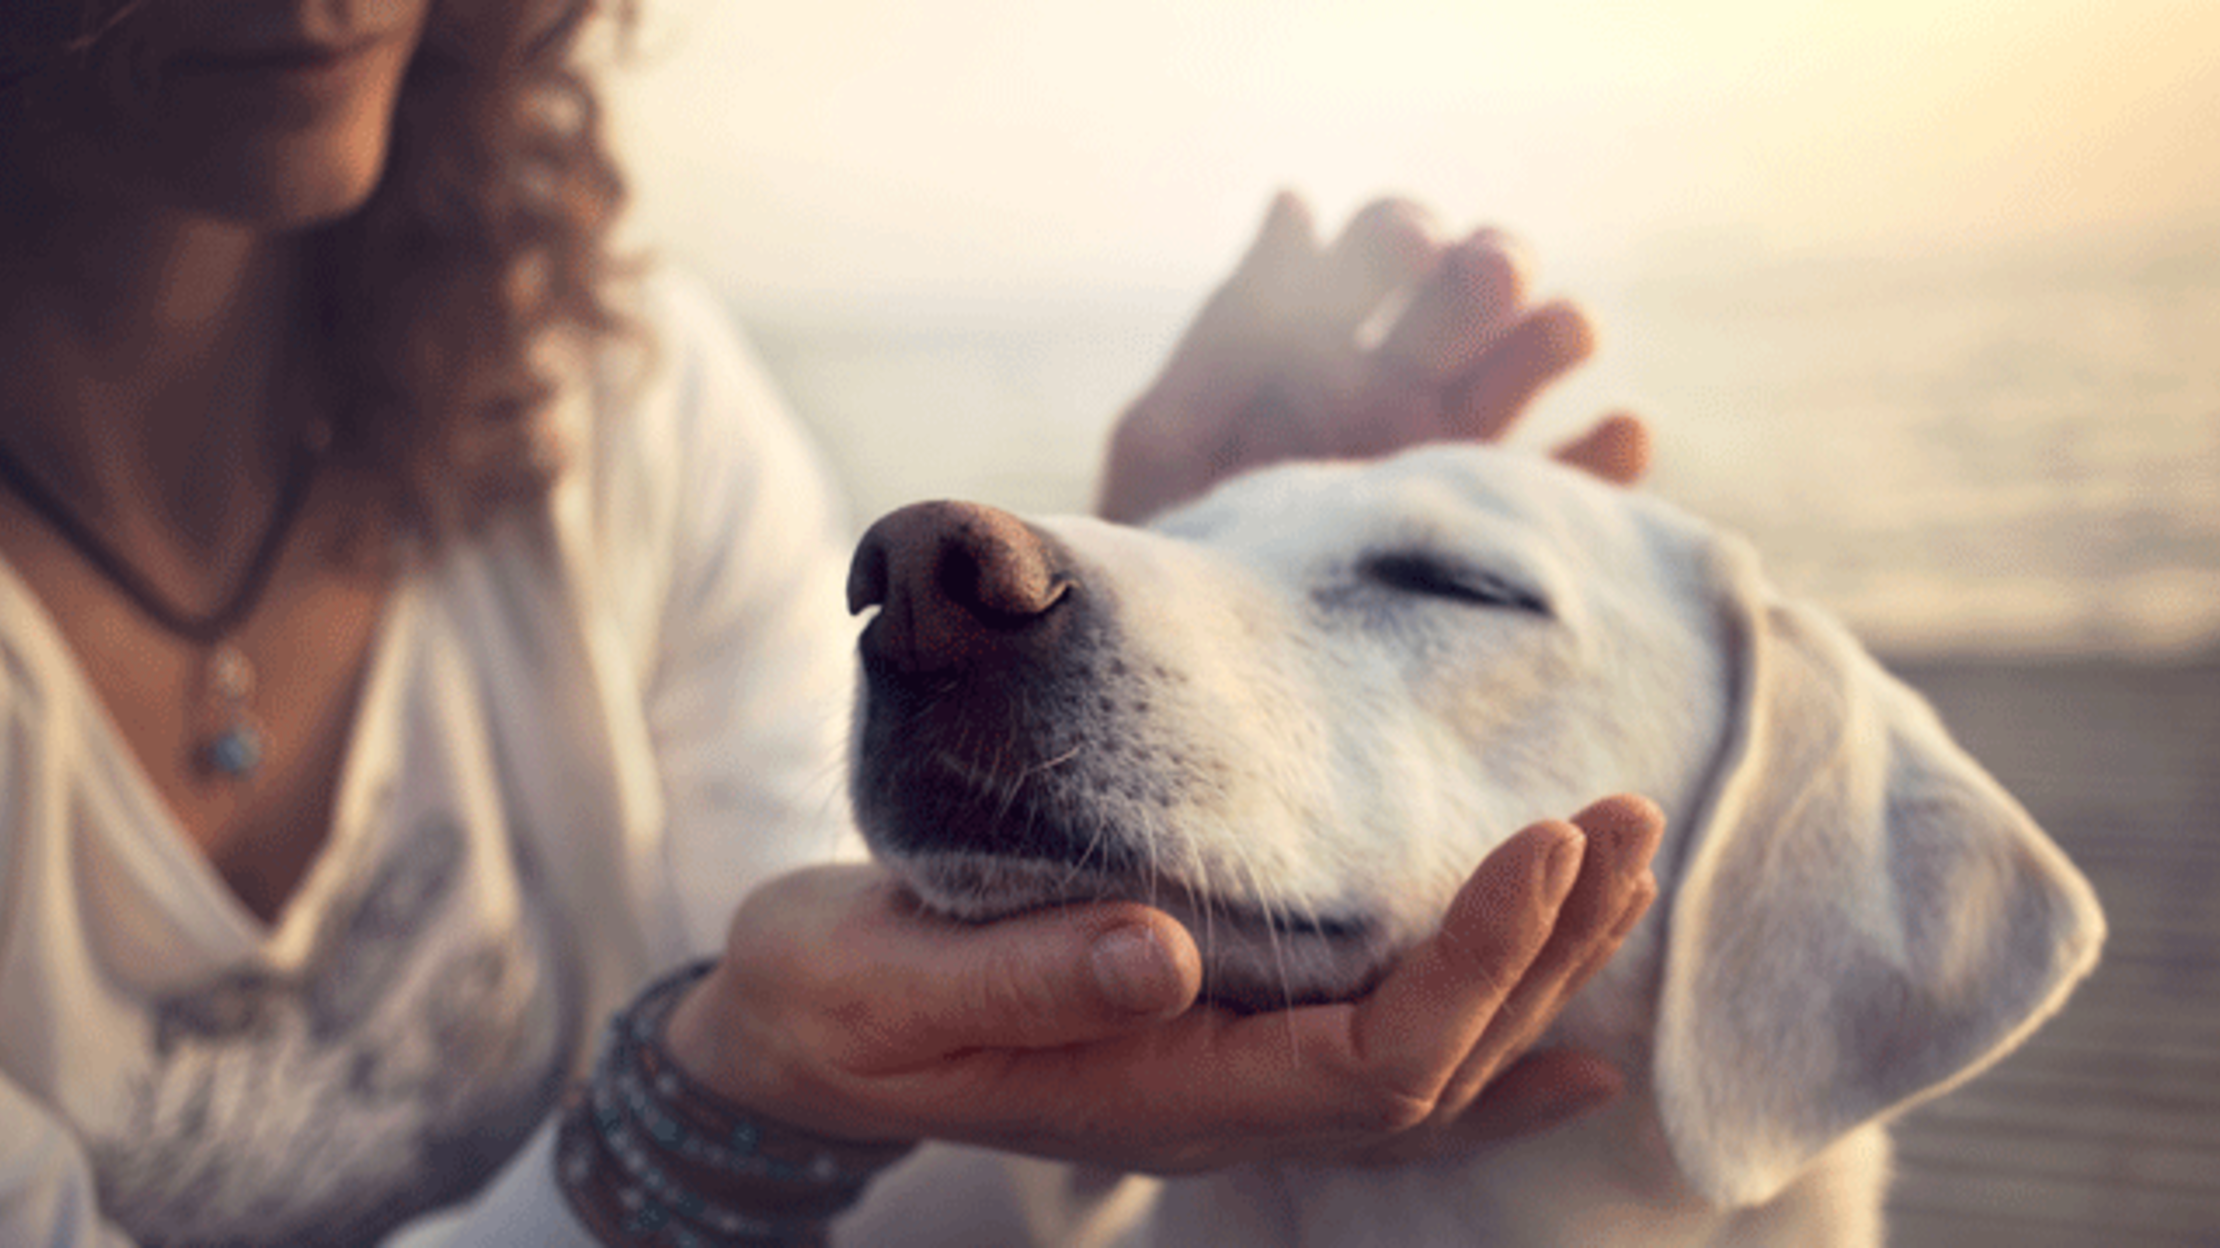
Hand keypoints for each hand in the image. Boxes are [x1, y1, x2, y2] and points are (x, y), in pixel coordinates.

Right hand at [664, 796, 1661, 1173]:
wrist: (790, 1043)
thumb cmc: (830, 1002)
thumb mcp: (888, 983)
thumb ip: (1023, 978)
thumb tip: (1165, 951)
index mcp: (1159, 1094)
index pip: (1373, 1058)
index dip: (1477, 962)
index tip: (1546, 840)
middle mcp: (1219, 1107)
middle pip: (1437, 1064)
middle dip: (1545, 947)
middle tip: (1625, 819)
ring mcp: (1224, 1087)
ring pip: (1428, 1064)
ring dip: (1536, 973)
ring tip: (1622, 871)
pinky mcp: (1214, 1044)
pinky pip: (1382, 1069)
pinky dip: (1489, 1051)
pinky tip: (1570, 1044)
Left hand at [1098, 192, 1650, 524]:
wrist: (1198, 685)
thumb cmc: (1165, 554)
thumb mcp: (1170, 439)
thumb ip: (1231, 329)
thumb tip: (1295, 201)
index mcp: (1320, 345)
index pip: (1382, 251)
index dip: (1400, 236)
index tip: (1408, 247)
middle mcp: (1400, 388)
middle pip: (1470, 295)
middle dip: (1487, 269)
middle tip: (1489, 275)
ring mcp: (1454, 459)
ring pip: (1528, 370)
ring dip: (1553, 334)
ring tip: (1564, 330)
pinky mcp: (1497, 538)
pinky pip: (1573, 492)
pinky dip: (1607, 459)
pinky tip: (1619, 433)